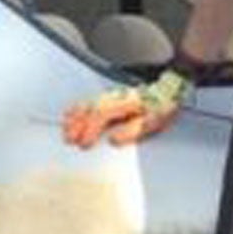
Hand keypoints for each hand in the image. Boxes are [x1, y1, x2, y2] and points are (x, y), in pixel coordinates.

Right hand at [62, 71, 189, 148]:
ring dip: (74, 118)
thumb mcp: (153, 121)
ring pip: (87, 105)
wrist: (167, 89)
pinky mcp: (109, 97)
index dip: (90, 130)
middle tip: (68, 140)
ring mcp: (110, 96)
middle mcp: (114, 98)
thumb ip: (132, 131)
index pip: (101, 116)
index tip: (84, 144)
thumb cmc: (160, 107)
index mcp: (125, 104)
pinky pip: (88, 101)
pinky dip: (77, 108)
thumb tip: (113, 140)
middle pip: (90, 110)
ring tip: (65, 130)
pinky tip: (69, 114)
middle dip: (77, 126)